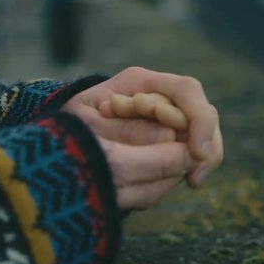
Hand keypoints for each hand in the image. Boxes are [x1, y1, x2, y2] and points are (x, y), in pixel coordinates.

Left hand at [65, 67, 223, 186]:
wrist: (57, 144)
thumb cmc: (69, 130)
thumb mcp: (89, 130)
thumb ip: (129, 133)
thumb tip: (174, 141)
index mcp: (139, 82)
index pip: (186, 90)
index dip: (199, 119)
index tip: (196, 152)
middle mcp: (158, 97)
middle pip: (203, 114)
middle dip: (206, 145)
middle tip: (194, 178)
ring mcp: (165, 120)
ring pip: (203, 136)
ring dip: (199, 159)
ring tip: (192, 181)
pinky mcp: (166, 144)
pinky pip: (190, 155)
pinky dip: (191, 168)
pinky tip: (188, 181)